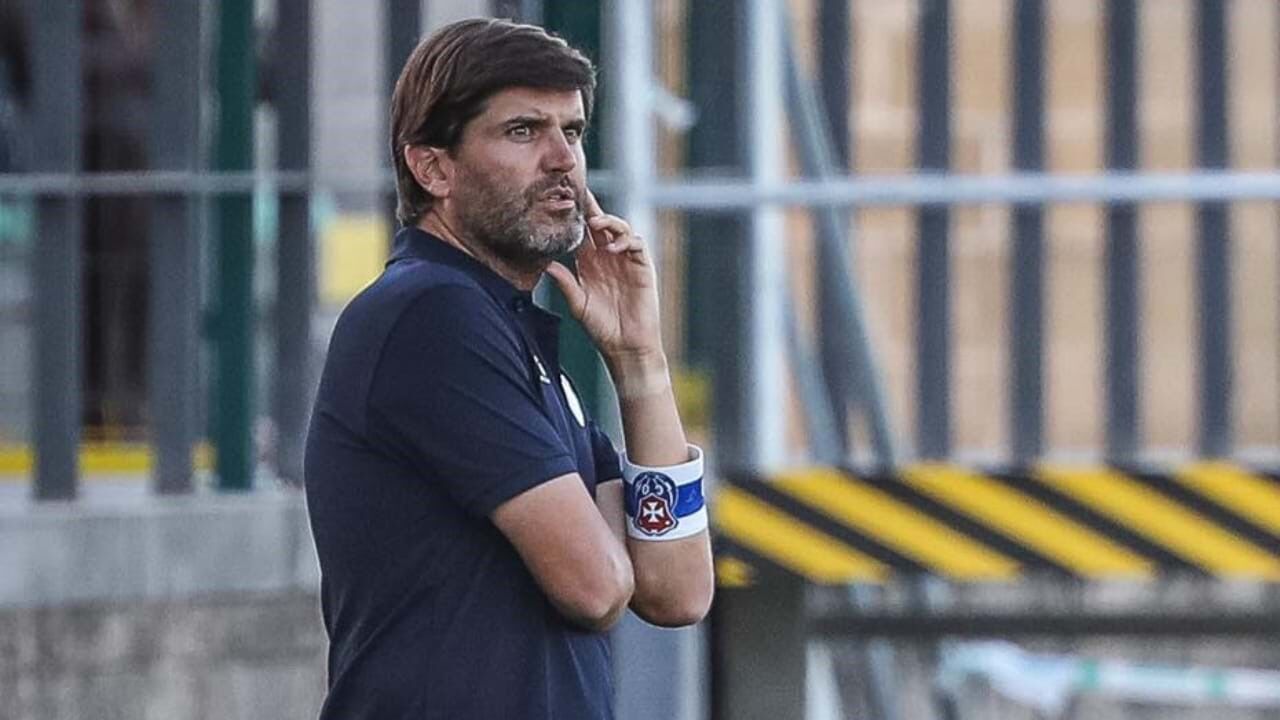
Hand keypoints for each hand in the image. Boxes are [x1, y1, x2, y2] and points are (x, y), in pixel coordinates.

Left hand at [545, 190, 662, 362]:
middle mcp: (608, 258)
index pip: (582, 233)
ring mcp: (627, 261)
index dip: (575, 217)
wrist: (626, 347)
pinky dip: (626, 241)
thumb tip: (546, 264)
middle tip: (580, 195)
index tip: (563, 201)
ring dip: (609, 222)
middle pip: (601, 224)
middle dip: (592, 208)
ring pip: (620, 229)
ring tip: (595, 224)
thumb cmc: (602, 329)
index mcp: (590, 263)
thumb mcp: (578, 304)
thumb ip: (564, 282)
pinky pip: (637, 245)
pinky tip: (613, 248)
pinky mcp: (643, 268)